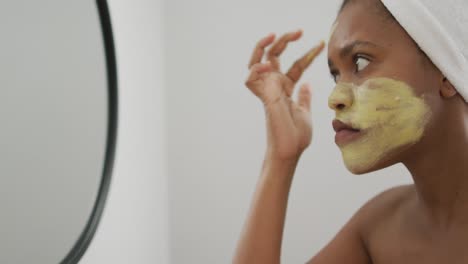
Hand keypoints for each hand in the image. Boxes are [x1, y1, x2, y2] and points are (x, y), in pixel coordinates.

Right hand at [245, 30, 323, 160]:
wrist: (290, 152)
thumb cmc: (296, 137)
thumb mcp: (304, 112)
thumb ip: (303, 97)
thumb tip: (306, 83)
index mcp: (286, 90)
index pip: (296, 65)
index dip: (308, 54)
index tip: (321, 44)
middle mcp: (275, 87)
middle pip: (275, 56)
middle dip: (285, 40)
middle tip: (299, 31)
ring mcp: (268, 91)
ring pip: (258, 60)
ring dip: (263, 46)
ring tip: (275, 35)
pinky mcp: (265, 98)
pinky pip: (251, 79)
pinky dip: (255, 69)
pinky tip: (268, 64)